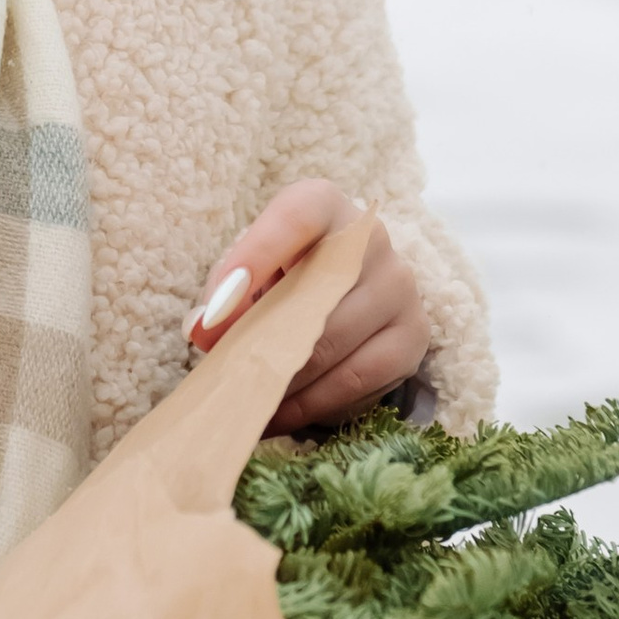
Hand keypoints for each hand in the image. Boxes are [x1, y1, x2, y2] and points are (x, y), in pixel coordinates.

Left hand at [185, 176, 432, 434]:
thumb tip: (205, 329)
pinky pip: (359, 378)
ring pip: (334, 342)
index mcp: (325, 204)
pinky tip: (279, 413)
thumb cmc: (286, 274)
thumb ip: (226, 289)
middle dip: (260, 340)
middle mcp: (372, 238)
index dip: (254, 259)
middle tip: (221, 374)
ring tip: (244, 401)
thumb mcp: (251, 268)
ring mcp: (400, 286)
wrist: (346, 287)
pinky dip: (313, 403)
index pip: (296, 218)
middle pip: (314, 294)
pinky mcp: (413, 335)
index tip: (214, 308)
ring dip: (283, 378)